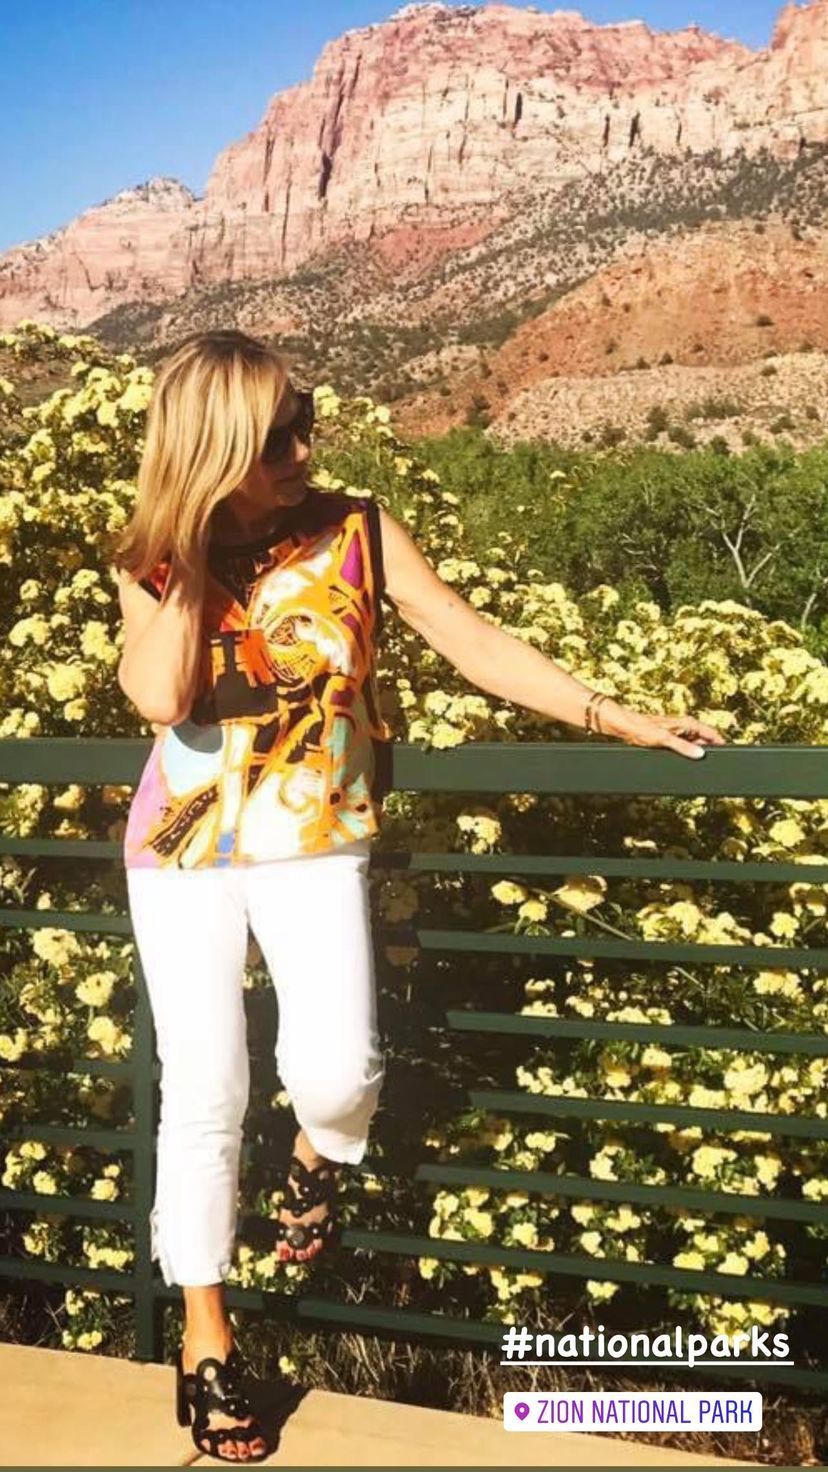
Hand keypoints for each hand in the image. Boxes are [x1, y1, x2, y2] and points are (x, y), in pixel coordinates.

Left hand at [602, 702, 727, 759]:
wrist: (625, 727)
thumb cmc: (642, 728)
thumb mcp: (665, 740)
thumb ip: (684, 747)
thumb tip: (700, 754)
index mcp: (688, 723)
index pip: (712, 733)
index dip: (721, 744)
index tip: (729, 754)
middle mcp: (685, 727)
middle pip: (704, 741)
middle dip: (707, 751)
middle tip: (711, 765)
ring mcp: (678, 733)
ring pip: (693, 745)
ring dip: (694, 753)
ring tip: (695, 764)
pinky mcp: (670, 739)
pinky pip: (683, 748)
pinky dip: (685, 754)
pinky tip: (683, 761)